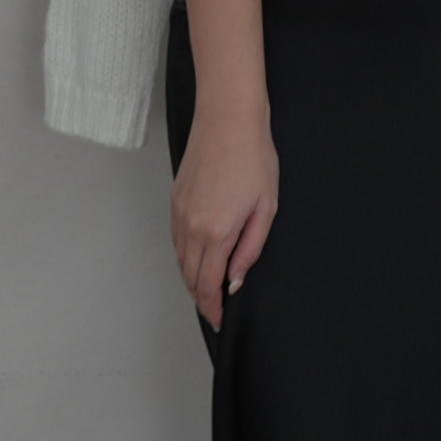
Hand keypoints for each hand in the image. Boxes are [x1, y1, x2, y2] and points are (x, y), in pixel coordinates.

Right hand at [170, 100, 278, 331]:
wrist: (228, 120)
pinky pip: (175, 239)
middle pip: (189, 277)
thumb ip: (250, 249)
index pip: (207, 285)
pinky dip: (184, 256)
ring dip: (192, 279)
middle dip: (201, 299)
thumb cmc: (253, 158)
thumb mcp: (265, 208)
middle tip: (215, 311)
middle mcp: (190, 227)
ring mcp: (179, 212)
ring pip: (180, 260)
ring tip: (208, 289)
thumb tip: (235, 280)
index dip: (213, 309)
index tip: (221, 321)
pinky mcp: (175, 199)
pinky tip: (198, 258)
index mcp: (215, 232)